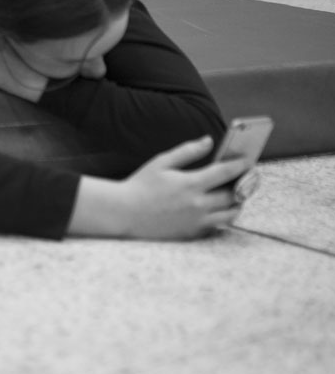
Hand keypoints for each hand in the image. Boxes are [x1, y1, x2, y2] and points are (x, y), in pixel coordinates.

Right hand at [114, 137, 248, 238]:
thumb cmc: (141, 185)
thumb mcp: (161, 162)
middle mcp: (198, 204)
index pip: (225, 173)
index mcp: (190, 184)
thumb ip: (188, 151)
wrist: (125, 213)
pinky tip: (220, 207)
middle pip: (234, 195)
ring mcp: (197, 221)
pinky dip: (223, 216)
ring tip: (236, 193)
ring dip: (238, 203)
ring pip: (231, 214)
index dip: (240, 165)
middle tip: (247, 177)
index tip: (248, 160)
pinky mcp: (194, 233)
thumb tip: (208, 141)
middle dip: (243, 185)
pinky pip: (218, 226)